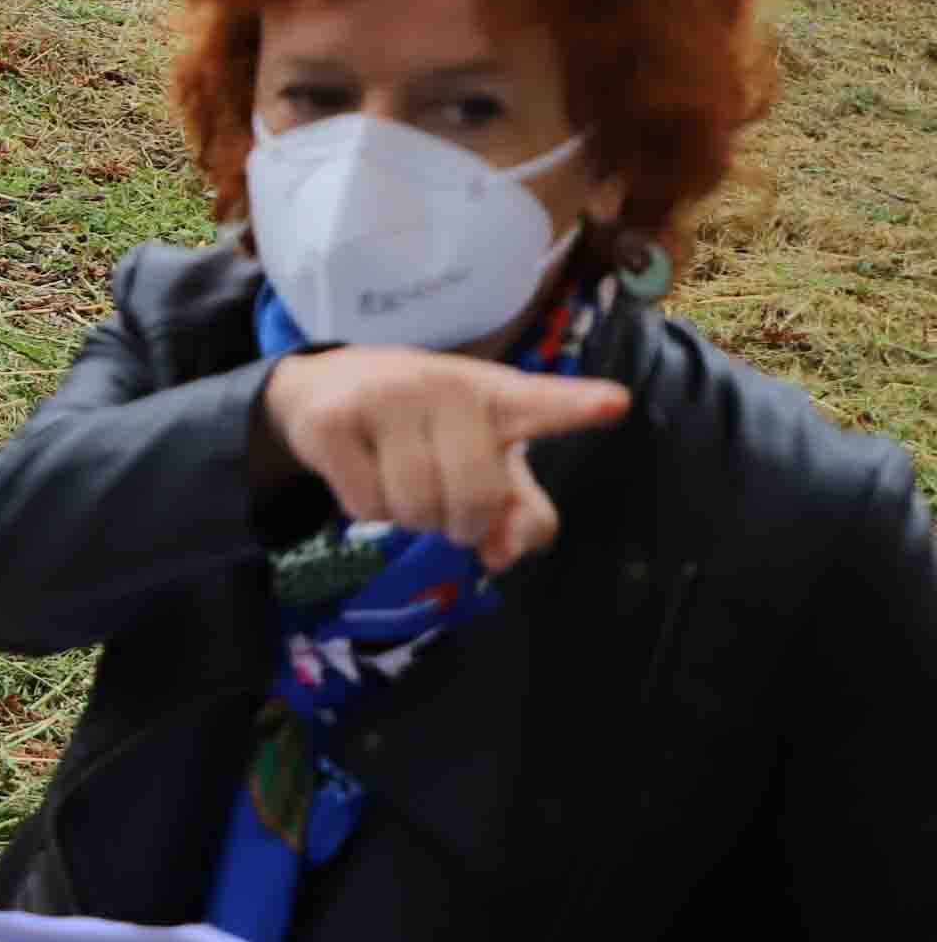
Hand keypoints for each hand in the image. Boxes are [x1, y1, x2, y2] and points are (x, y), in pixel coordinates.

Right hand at [252, 345, 630, 572]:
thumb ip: (520, 514)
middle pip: (474, 499)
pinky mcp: (333, 420)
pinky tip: (363, 470)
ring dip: (411, 517)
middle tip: (445, 502)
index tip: (614, 404)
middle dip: (460, 522)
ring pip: (415, 508)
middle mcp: (445, 386)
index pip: (541, 403)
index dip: (575, 407)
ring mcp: (385, 398)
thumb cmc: (427, 431)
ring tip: (401, 480)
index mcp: (497, 395)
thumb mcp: (485, 463)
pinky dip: (368, 508)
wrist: (328, 388)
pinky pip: (366, 506)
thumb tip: (500, 555)